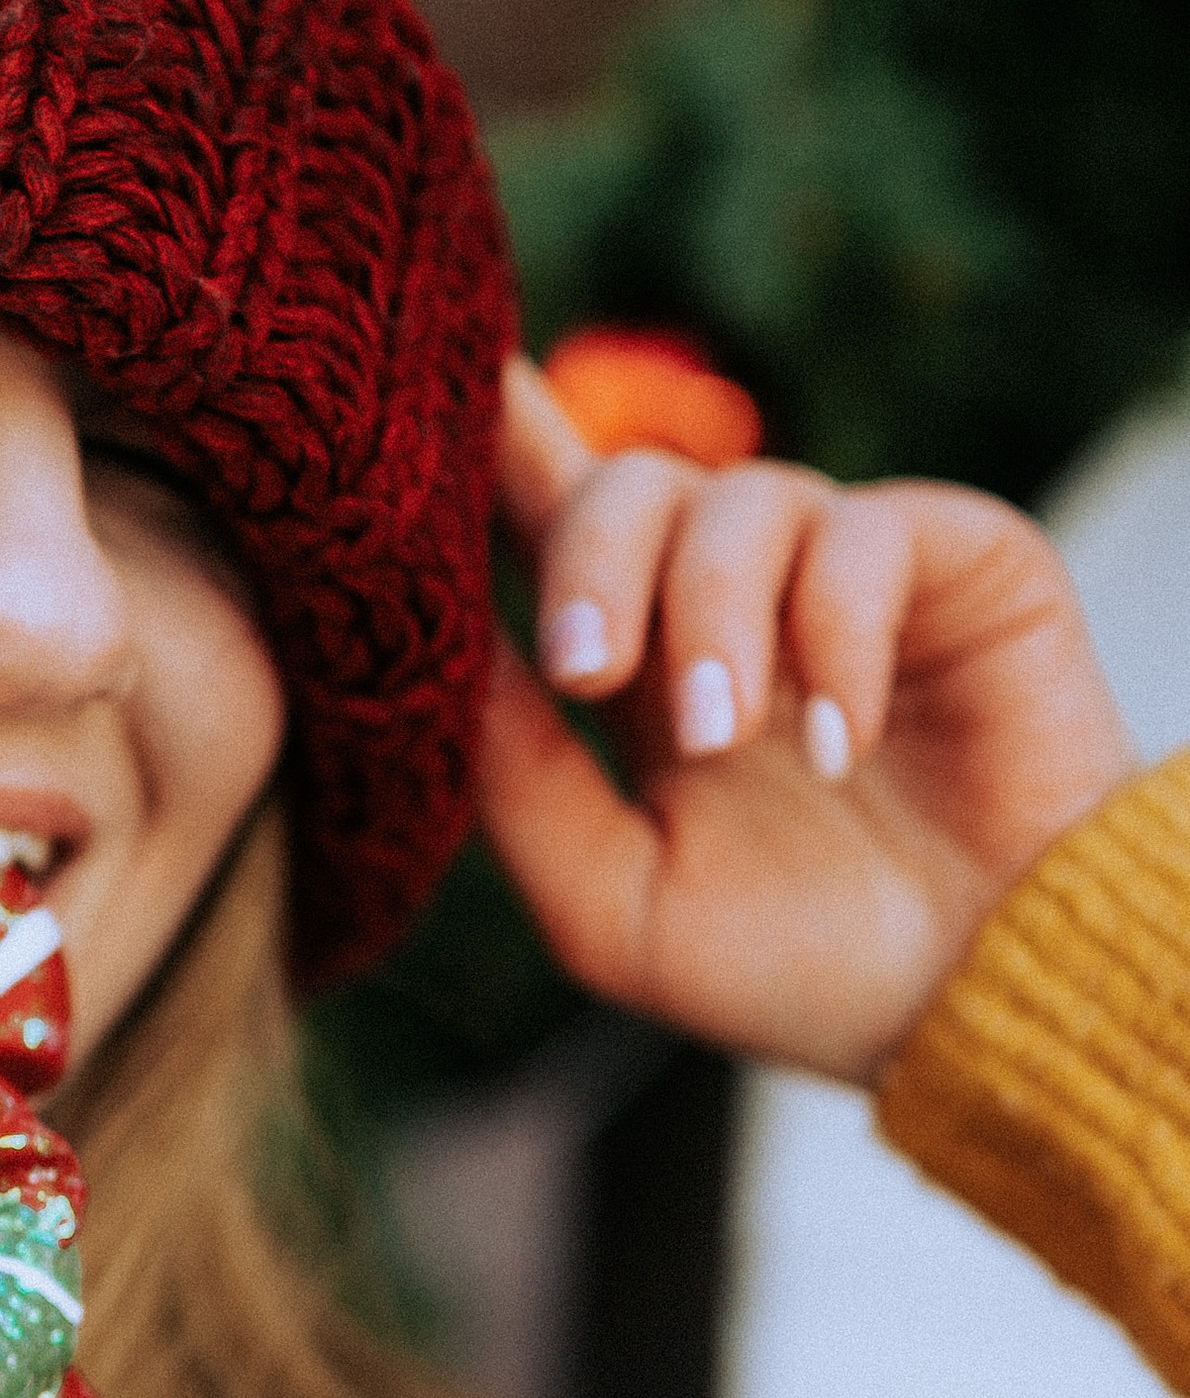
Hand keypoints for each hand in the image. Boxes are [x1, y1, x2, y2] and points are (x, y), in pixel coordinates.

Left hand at [477, 357, 1137, 1081]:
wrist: (973, 1010)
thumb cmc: (791, 972)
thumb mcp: (610, 900)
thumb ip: (517, 779)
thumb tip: (438, 644)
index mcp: (635, 655)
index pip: (541, 513)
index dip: (487, 432)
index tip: (425, 387)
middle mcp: (731, 590)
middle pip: (628, 482)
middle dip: (590, 562)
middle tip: (588, 667)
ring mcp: (843, 565)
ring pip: (743, 500)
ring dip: (714, 617)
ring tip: (725, 740)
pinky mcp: (959, 557)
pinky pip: (867, 536)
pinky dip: (835, 634)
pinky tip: (838, 742)